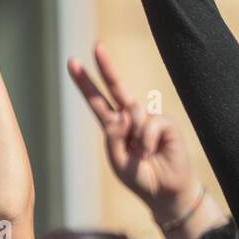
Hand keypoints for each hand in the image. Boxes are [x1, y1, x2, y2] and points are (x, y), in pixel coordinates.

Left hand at [67, 42, 198, 221]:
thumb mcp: (118, 161)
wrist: (167, 191)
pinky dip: (148, 140)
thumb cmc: (141, 177)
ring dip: (136, 136)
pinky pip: (150, 123)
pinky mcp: (166, 122)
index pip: (97, 101)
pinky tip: (153, 151)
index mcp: (115, 126)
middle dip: (106, 67)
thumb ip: (114, 137)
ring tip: (144, 154)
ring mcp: (150, 118)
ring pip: (133, 111)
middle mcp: (132, 118)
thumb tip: (124, 113)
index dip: (85, 82)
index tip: (72, 62)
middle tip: (97, 46)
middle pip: (117, 88)